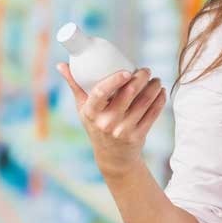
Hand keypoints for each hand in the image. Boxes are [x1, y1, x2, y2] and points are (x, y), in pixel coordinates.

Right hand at [55, 63, 166, 177]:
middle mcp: (106, 122)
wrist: (112, 157)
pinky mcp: (138, 136)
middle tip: (146, 70)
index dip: (114, 80)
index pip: (100, 92)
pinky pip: (152, 114)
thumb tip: (61, 65)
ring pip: (143, 102)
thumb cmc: (96, 125)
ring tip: (155, 79)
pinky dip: (159, 100)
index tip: (126, 71)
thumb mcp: (83, 109)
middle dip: (141, 78)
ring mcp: (123, 130)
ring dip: (153, 87)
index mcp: (90, 113)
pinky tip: (160, 91)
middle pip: (128, 94)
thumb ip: (75, 86)